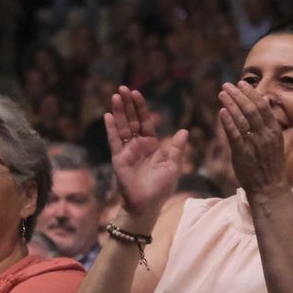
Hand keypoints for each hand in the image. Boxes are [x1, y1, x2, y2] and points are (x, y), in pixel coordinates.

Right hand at [105, 87, 187, 219]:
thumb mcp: (173, 166)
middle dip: (127, 105)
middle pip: (131, 120)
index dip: (141, 108)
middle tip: (123, 88)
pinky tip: (108, 116)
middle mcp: (138, 145)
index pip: (145, 121)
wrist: (148, 205)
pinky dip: (111, 129)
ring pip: (122, 127)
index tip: (136, 93)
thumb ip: (176, 148)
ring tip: (115, 96)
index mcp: (151, 145)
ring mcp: (127, 151)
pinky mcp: (119, 159)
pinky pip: (114, 141)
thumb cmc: (161, 188)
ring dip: (118, 112)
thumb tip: (184, 131)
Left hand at [218, 81, 288, 194]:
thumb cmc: (270, 165)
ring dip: (231, 104)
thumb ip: (267, 124)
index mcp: (274, 131)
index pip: (263, 106)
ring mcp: (255, 144)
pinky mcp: (243, 154)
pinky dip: (228, 122)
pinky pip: (235, 135)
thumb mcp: (274, 142)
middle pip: (251, 109)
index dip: (251, 93)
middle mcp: (266, 135)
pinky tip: (221, 111)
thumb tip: (263, 103)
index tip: (241, 83)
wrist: (269, 188)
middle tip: (227, 85)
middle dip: (239, 94)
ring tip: (222, 93)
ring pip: (243, 119)